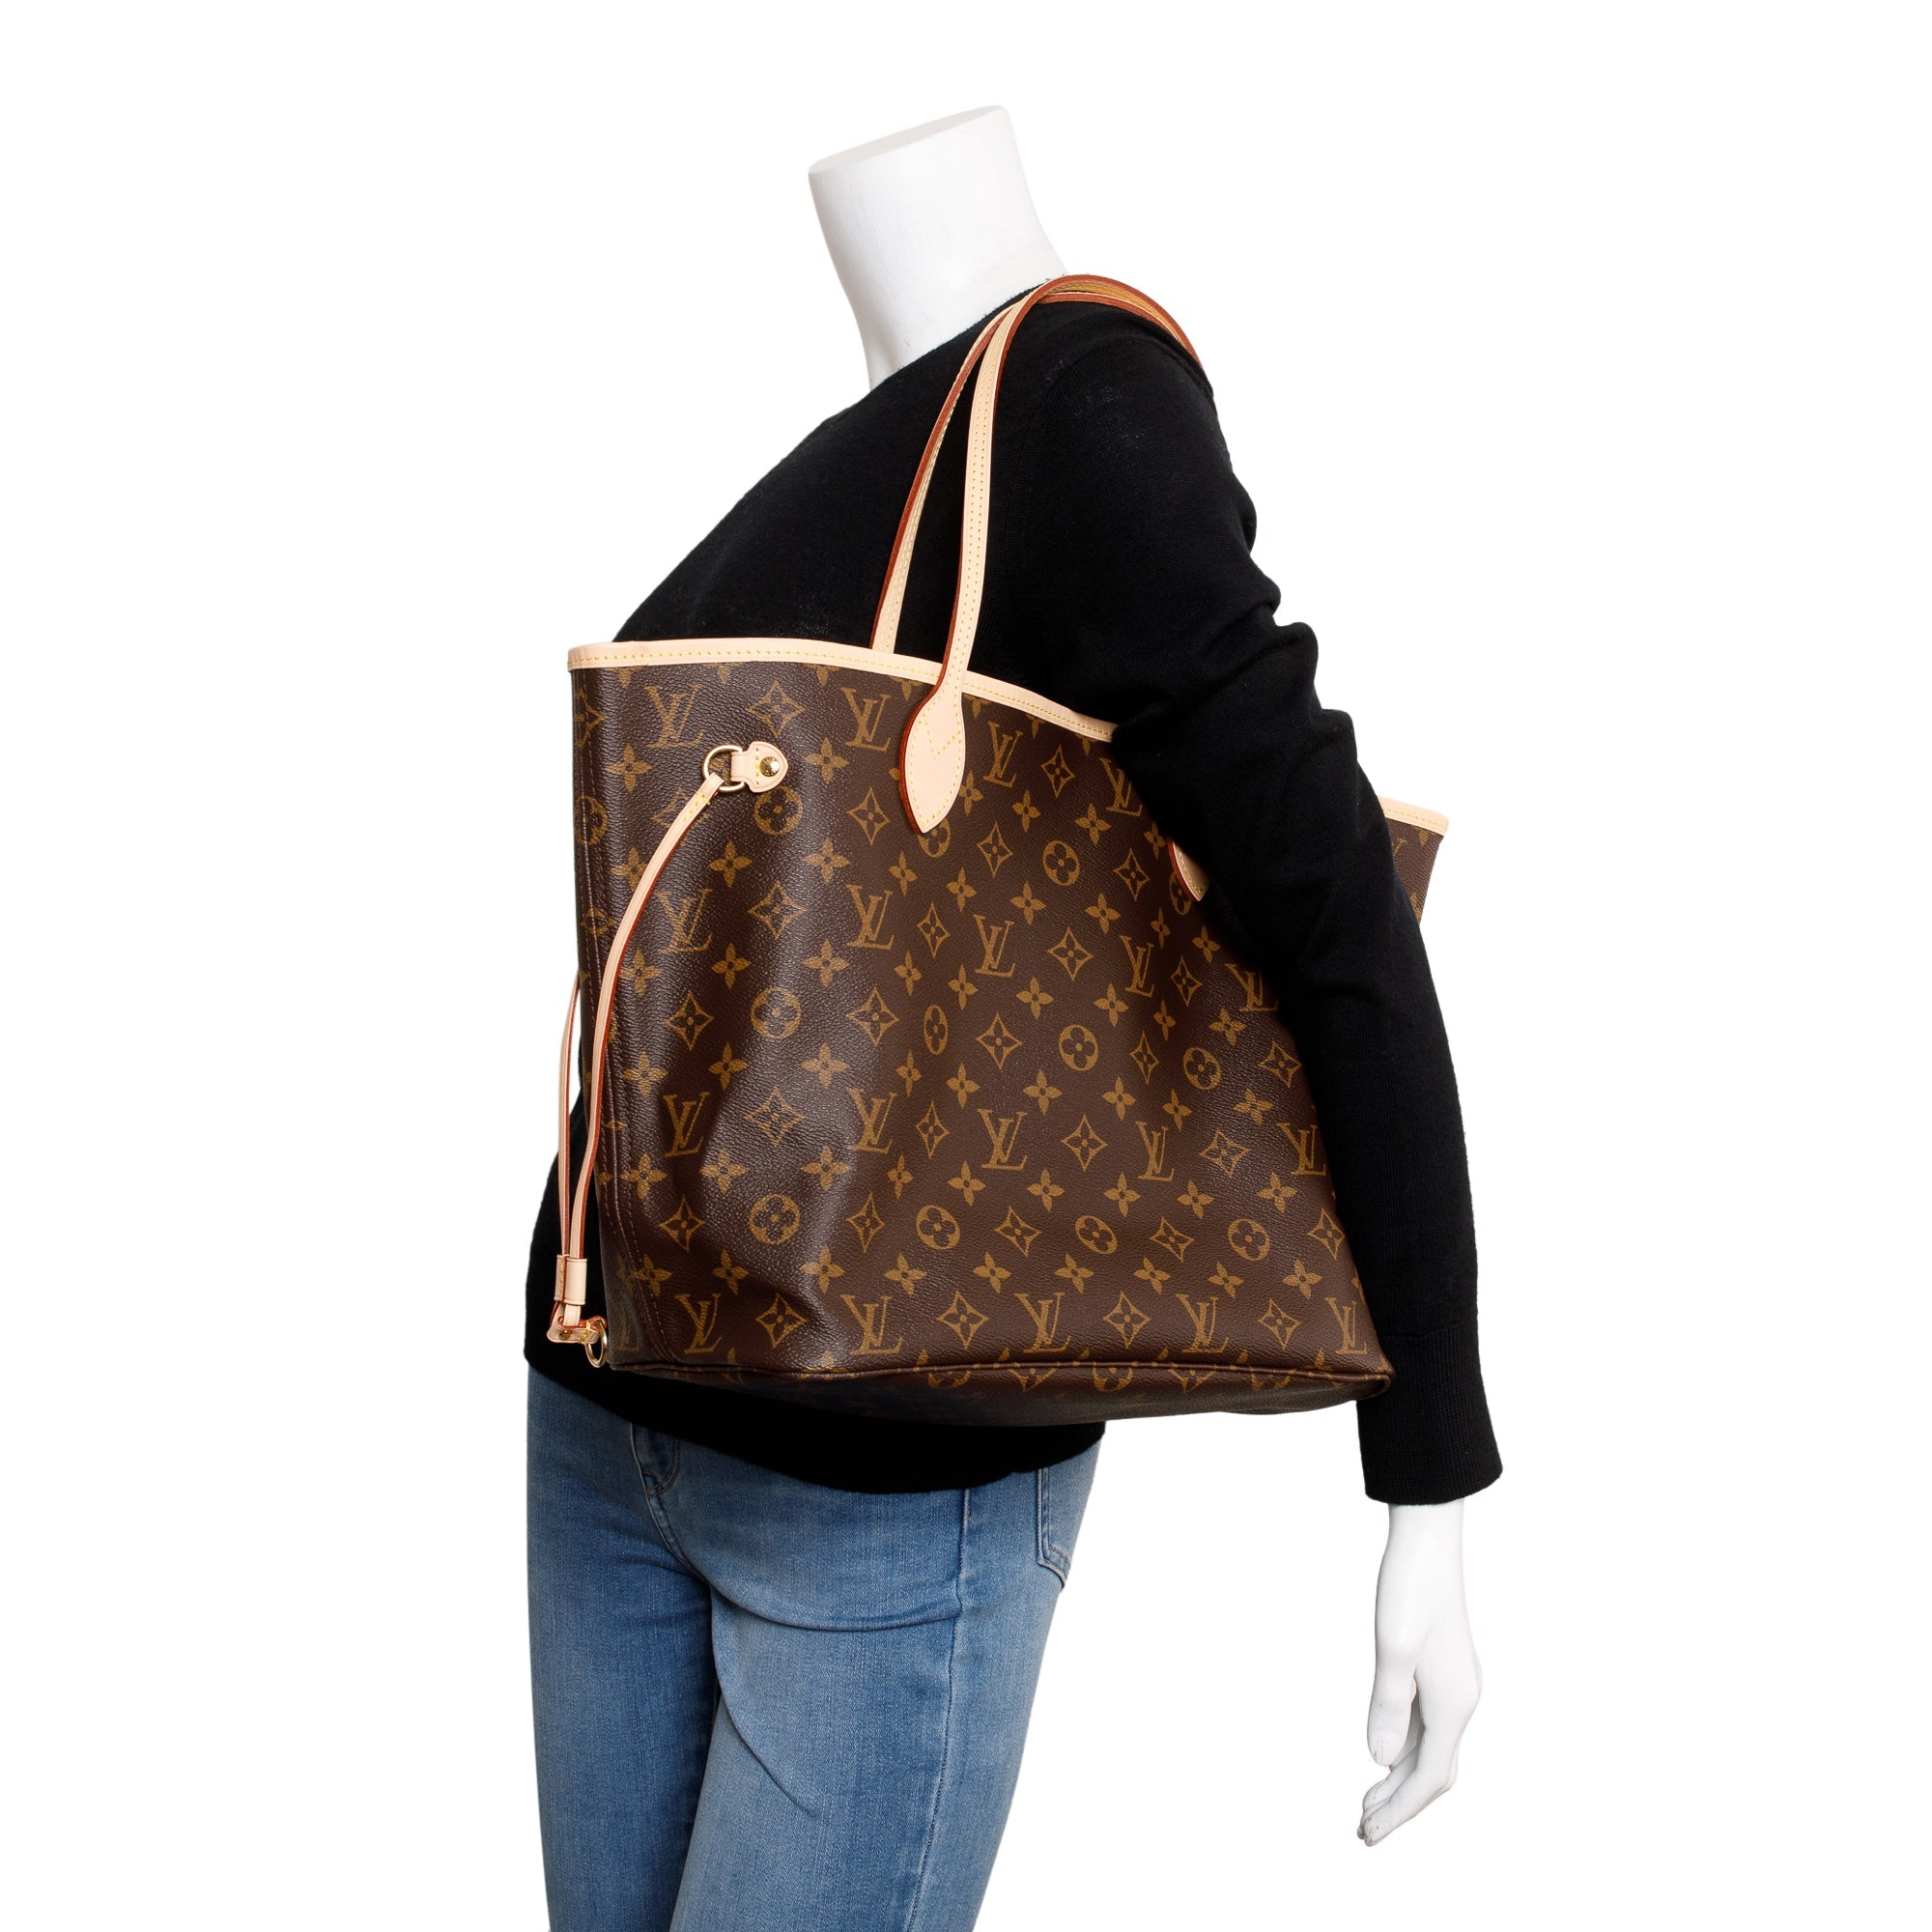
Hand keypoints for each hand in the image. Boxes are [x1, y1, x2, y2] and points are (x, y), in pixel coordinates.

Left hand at [1359, 1499, 1479, 1844]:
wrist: (1429, 1536)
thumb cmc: (1409, 1586)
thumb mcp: (1392, 1647)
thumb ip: (1388, 1707)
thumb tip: (1378, 1761)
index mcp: (1454, 1703)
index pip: (1428, 1778)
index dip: (1399, 1812)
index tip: (1367, 1835)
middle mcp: (1462, 1700)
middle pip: (1433, 1772)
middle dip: (1400, 1806)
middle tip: (1362, 1833)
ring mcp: (1455, 1685)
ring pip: (1431, 1750)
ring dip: (1399, 1781)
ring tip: (1366, 1805)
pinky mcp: (1444, 1670)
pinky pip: (1428, 1727)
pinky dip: (1404, 1750)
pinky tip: (1383, 1756)